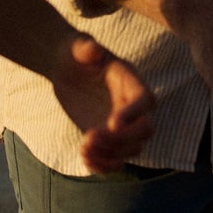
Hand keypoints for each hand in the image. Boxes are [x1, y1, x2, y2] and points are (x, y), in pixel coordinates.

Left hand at [49, 35, 155, 173]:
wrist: (67, 69)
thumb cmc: (75, 54)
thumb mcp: (78, 47)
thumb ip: (86, 47)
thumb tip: (93, 49)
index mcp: (131, 82)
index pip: (145, 100)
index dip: (134, 113)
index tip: (112, 123)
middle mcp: (132, 106)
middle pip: (145, 130)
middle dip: (122, 139)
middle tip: (90, 137)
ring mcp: (123, 126)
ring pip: (131, 149)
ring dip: (110, 154)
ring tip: (84, 148)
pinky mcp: (109, 139)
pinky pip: (116, 159)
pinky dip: (104, 166)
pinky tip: (85, 158)